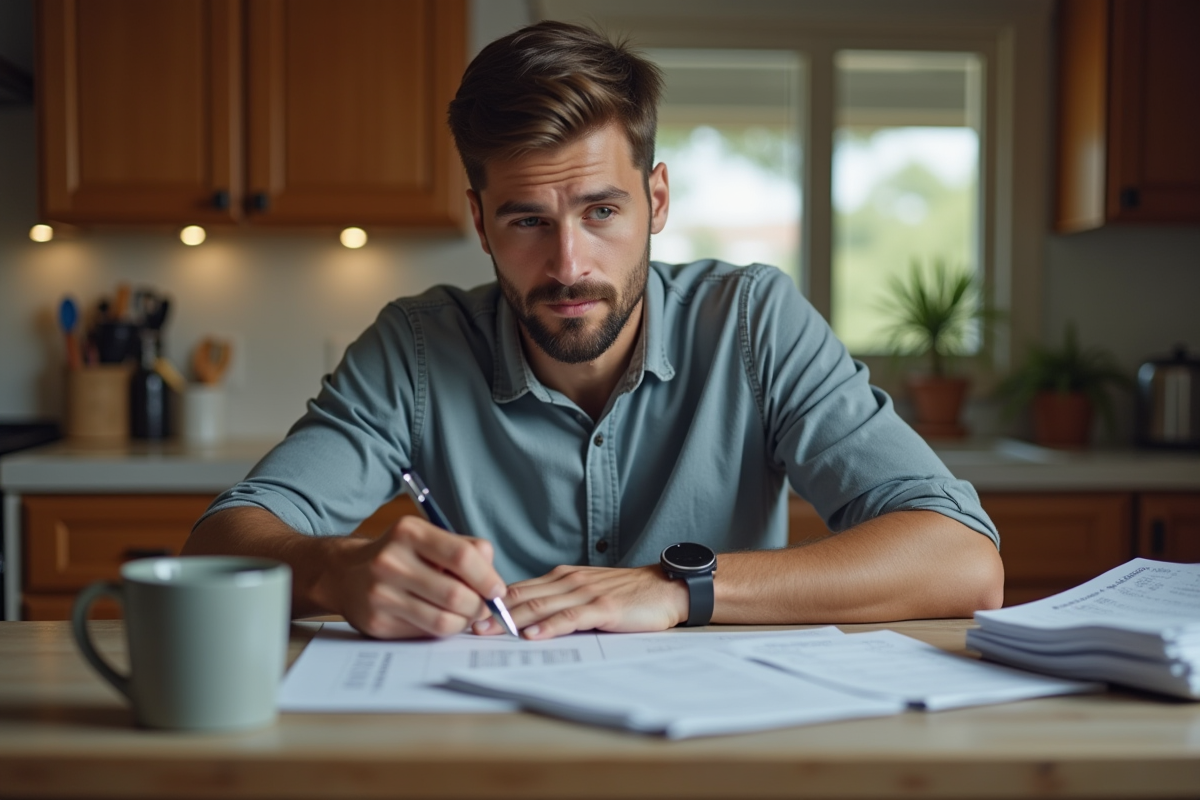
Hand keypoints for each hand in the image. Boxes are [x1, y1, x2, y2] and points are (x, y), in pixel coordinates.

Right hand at [325, 515, 507, 638]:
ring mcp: (381, 594)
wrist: (346, 574)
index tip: (497, 590)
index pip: (461, 556)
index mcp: (409, 532)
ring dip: (464, 622)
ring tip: (465, 615)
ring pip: (443, 620)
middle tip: (483, 607)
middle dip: (479, 606)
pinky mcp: (378, 622)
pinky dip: (442, 629)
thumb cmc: (401, 555)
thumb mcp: (429, 538)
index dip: (487, 577)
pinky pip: (425, 633)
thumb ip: (467, 550)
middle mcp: (391, 561)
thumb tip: (494, 582)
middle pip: (456, 594)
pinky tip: (440, 618)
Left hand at [473, 564, 689, 639]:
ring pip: (541, 605)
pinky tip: (532, 635)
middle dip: (491, 612)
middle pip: (522, 595)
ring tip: (488, 632)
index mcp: (562, 577)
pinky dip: (549, 626)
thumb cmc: (627, 594)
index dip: (491, 601)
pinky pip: (570, 617)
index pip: (519, 588)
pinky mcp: (603, 607)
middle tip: (465, 625)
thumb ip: (559, 600)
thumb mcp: (587, 592)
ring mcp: (585, 593)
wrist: (666, 588)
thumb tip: (526, 618)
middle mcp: (569, 581)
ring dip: (512, 620)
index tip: (466, 614)